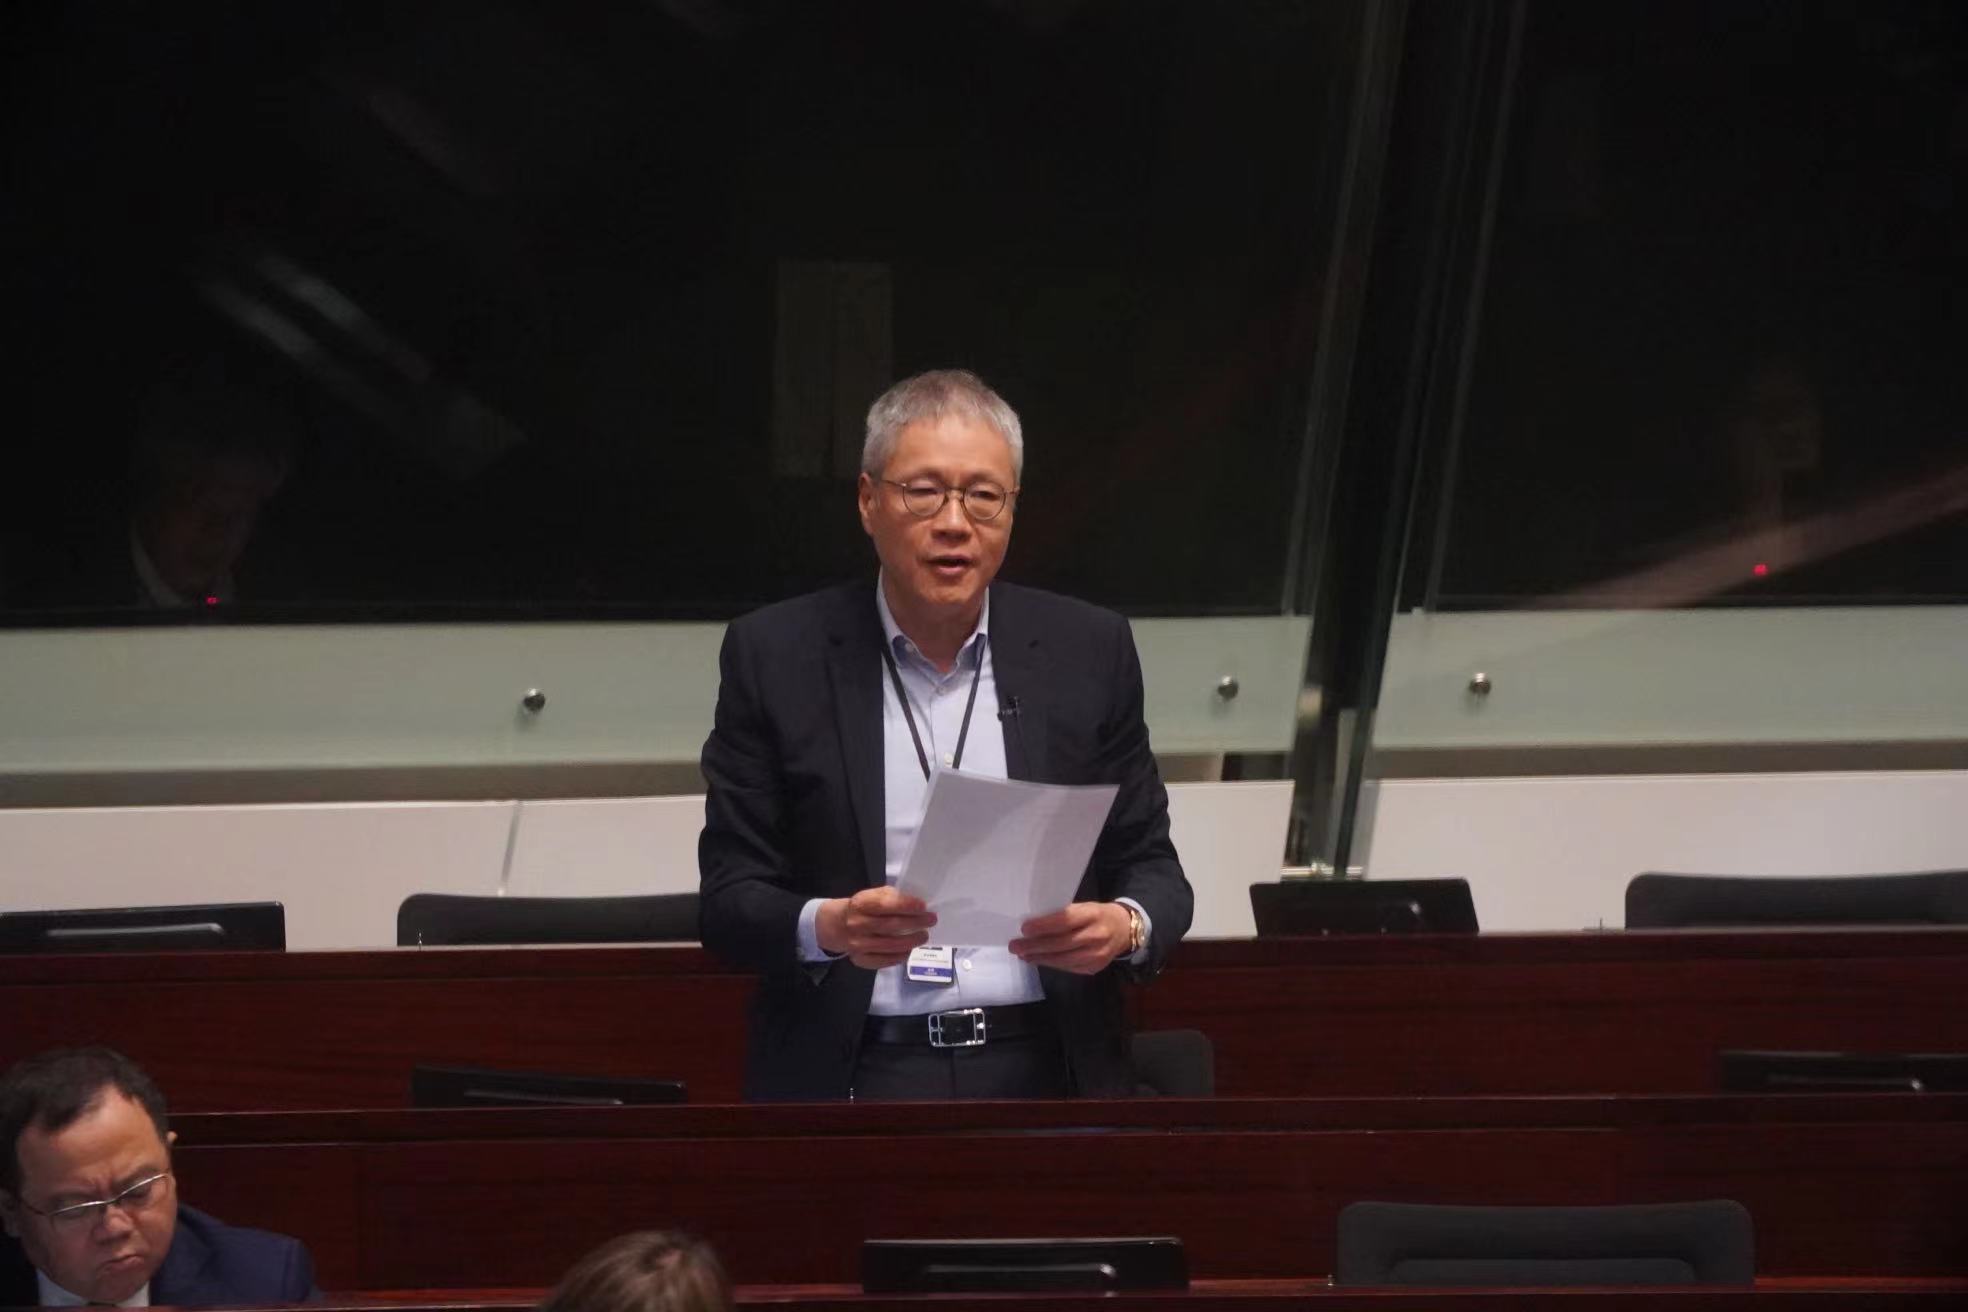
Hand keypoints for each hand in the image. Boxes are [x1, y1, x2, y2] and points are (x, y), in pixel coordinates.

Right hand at [816, 886, 935, 969]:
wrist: (836, 925)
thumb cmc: (862, 907)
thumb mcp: (872, 895)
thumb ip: (891, 897)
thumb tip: (917, 906)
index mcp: (860, 903)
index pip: (885, 904)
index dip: (906, 906)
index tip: (923, 907)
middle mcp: (857, 924)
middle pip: (891, 926)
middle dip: (915, 923)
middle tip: (931, 921)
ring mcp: (857, 944)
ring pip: (890, 945)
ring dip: (911, 941)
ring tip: (923, 936)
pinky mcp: (859, 959)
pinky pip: (883, 960)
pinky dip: (899, 957)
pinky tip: (908, 950)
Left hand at [1010, 902, 1132, 974]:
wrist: (1124, 930)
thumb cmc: (1097, 915)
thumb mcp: (1084, 907)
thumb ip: (1064, 915)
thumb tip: (1033, 925)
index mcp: (1093, 914)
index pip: (1065, 920)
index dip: (1044, 926)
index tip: (1024, 928)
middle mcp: (1097, 935)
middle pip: (1062, 943)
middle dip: (1035, 946)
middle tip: (1015, 946)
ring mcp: (1097, 955)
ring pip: (1063, 959)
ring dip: (1040, 958)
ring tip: (1023, 955)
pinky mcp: (1095, 968)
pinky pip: (1068, 967)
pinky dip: (1051, 964)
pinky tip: (1038, 960)